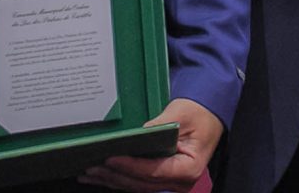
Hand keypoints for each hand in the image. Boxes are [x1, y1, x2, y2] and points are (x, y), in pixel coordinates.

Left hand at [79, 97, 222, 191]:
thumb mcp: (181, 113)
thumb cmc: (198, 112)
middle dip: (114, 175)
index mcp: (187, 169)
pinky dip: (120, 177)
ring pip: (137, 186)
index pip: (152, 171)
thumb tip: (138, 134)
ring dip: (112, 180)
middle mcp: (180, 182)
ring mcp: (172, 183)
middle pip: (141, 183)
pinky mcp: (163, 178)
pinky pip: (139, 181)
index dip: (129, 166)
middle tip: (91, 167)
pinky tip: (102, 174)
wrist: (209, 114)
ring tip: (89, 173)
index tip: (110, 157)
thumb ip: (160, 125)